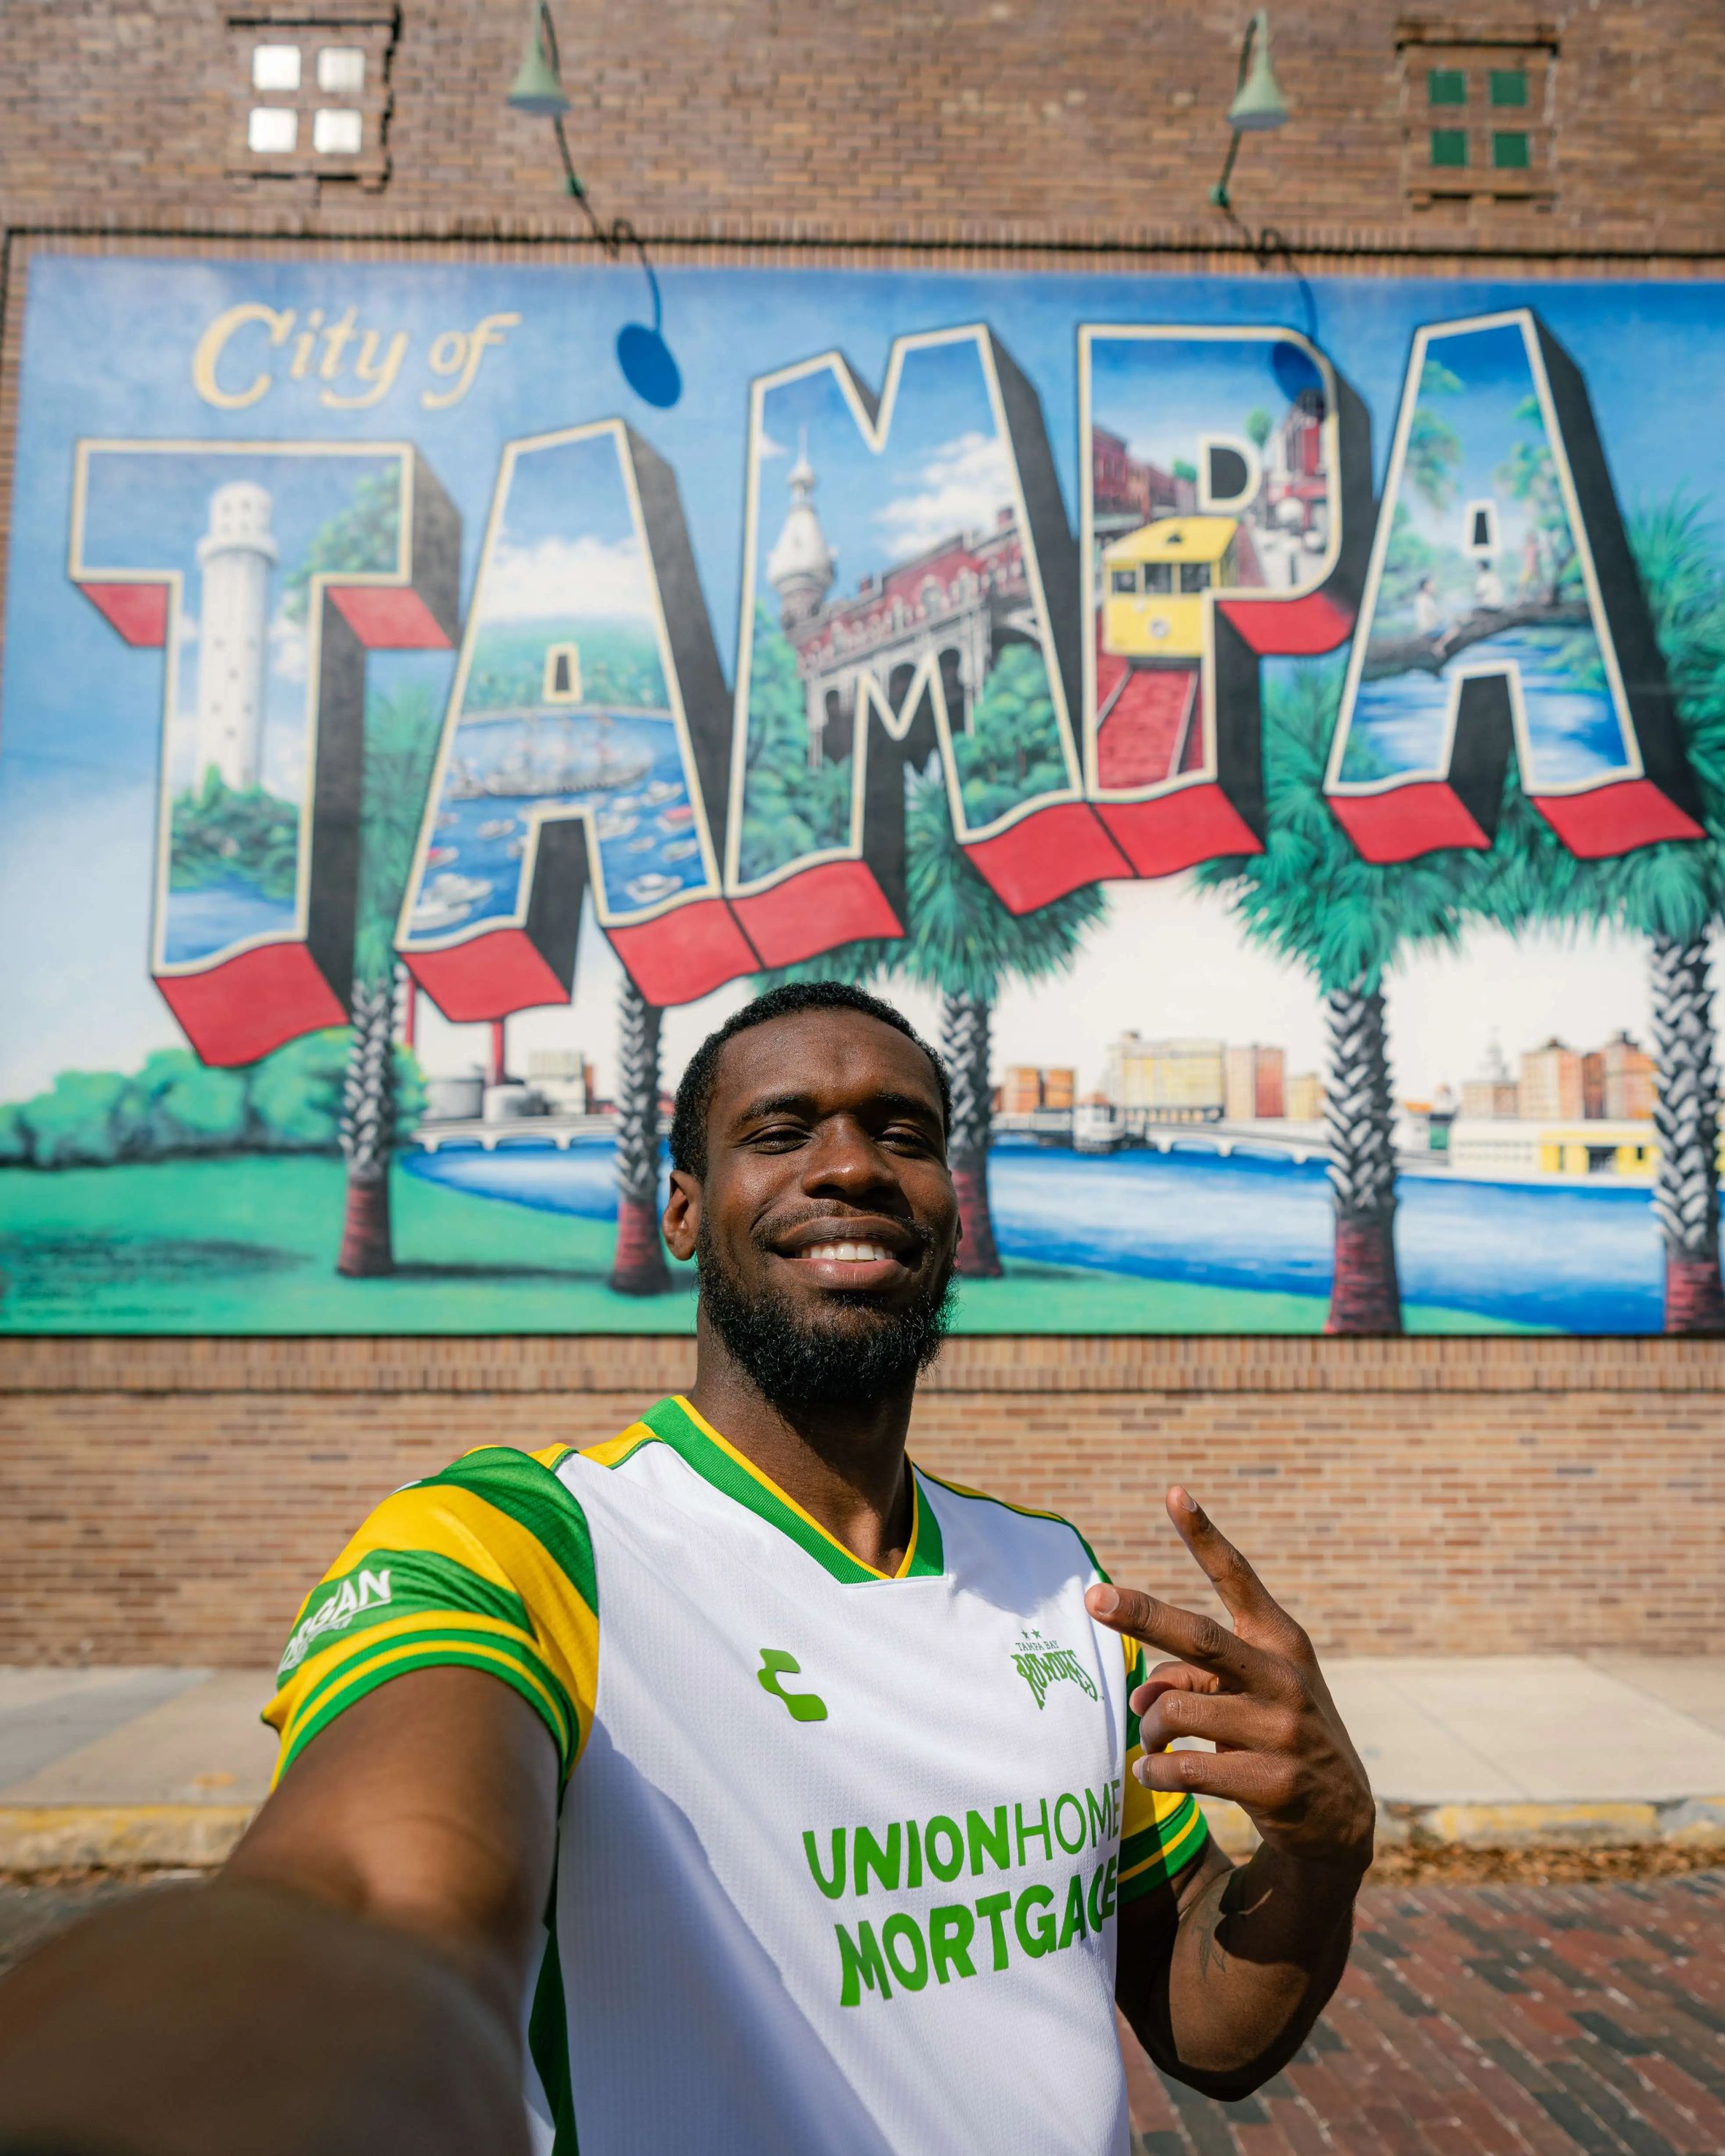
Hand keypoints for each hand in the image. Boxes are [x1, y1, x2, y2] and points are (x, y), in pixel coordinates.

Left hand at [1085, 1489, 1373, 1875]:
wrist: (1340, 1820)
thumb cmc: (1277, 1736)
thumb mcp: (1248, 1696)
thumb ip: (1192, 1681)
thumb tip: (1138, 1698)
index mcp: (1280, 1641)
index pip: (1239, 1579)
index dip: (1204, 1536)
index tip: (1174, 1493)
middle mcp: (1284, 1676)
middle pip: (1200, 1636)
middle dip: (1141, 1613)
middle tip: (1093, 1597)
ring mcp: (1283, 1730)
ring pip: (1176, 1710)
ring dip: (1148, 1728)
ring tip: (1149, 1743)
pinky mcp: (1275, 1782)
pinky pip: (1186, 1768)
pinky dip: (1157, 1770)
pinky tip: (1153, 1773)